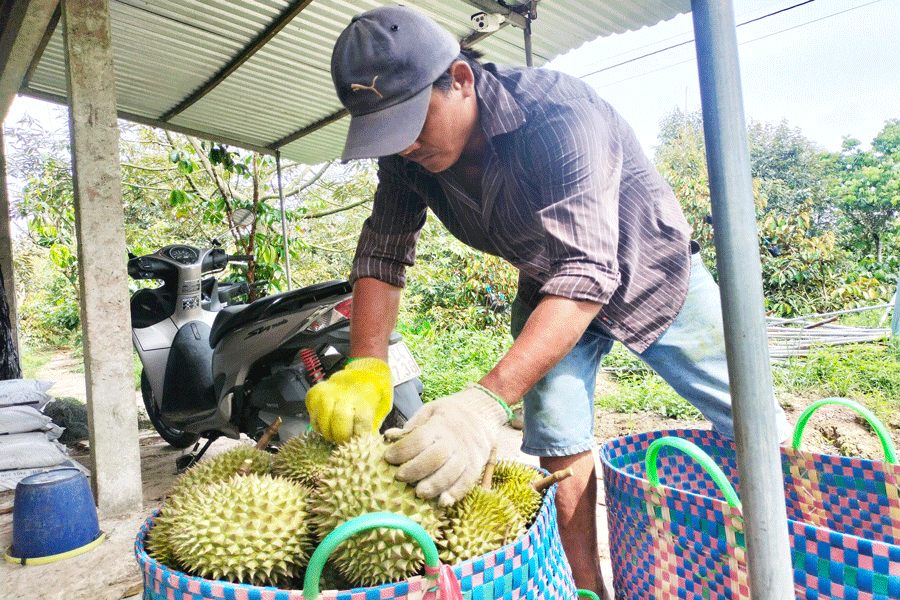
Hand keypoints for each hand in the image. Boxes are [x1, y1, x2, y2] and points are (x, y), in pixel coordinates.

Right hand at [305, 358, 391, 443]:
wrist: (365, 369)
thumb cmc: (376, 391)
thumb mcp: (383, 406)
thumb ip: (374, 425)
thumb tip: (367, 446)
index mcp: (366, 396)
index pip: (361, 421)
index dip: (360, 436)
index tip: (360, 443)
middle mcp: (344, 393)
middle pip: (339, 423)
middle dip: (342, 438)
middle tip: (346, 443)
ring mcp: (326, 393)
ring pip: (323, 423)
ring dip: (329, 434)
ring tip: (337, 433)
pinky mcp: (314, 394)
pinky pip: (313, 418)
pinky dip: (319, 425)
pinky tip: (328, 423)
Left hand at [383, 383, 509, 505]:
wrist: (482, 414)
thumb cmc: (449, 415)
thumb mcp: (430, 410)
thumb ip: (412, 426)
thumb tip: (389, 436)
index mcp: (439, 425)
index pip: (419, 439)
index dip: (402, 450)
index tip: (388, 457)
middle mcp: (453, 441)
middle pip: (434, 457)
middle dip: (415, 469)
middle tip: (399, 477)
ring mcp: (466, 454)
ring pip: (450, 473)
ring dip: (433, 485)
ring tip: (418, 493)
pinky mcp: (476, 466)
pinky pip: (467, 482)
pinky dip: (455, 493)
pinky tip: (443, 501)